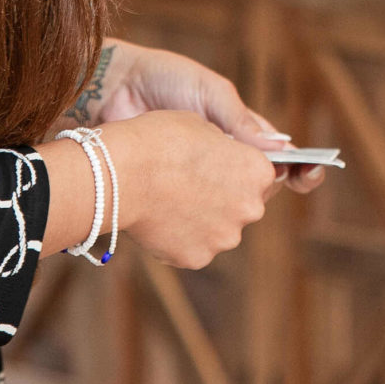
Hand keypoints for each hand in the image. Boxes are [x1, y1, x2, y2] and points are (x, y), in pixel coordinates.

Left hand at [86, 42, 325, 195]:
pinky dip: (195, 216)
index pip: (279, 162)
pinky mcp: (171, 204)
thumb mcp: (208, 91)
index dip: (299, 171)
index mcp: (241, 137)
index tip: (308, 175)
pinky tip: (180, 202)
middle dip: (253, 186)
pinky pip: (194, 222)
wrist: (112, 92)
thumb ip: (240, 119)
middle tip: (237, 169)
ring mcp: (197, 188)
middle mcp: (224, 167)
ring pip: (229, 213)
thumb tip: (279, 147)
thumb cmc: (163, 81)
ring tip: (201, 181)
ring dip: (224, 203)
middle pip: (257, 192)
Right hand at [104, 110, 279, 269]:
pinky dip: (179, 237)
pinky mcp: (197, 258)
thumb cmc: (160, 139)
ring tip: (170, 200)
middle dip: (223, 197)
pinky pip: (192, 246)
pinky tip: (159, 218)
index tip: (219, 166)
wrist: (123, 172)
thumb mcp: (202, 125)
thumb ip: (225, 147)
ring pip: (218, 229)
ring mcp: (224, 238)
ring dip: (202, 219)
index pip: (261, 174)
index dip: (238, 168)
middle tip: (191, 184)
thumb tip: (225, 157)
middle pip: (242, 205)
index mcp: (257, 172)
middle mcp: (250, 209)